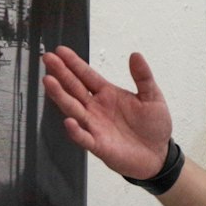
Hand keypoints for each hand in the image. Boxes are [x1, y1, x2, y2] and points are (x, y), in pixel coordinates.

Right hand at [41, 47, 173, 178]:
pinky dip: (76, 130)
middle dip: (61, 73)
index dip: (74, 64)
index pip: (87, 76)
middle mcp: (96, 108)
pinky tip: (68, 121)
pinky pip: (84, 137)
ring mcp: (95, 126)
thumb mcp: (152, 97)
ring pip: (73, 109)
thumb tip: (136, 55)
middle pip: (74, 88)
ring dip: (60, 96)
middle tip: (48, 58)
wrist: (158, 154)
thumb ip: (143, 77)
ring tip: (49, 81)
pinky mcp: (98, 145)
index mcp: (108, 94)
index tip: (61, 51)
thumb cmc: (153, 126)